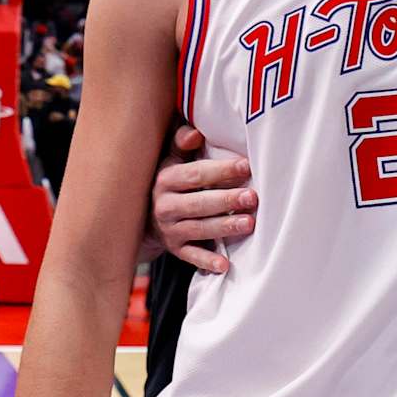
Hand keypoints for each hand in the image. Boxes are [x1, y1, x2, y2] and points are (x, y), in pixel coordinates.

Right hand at [144, 126, 256, 272]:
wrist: (144, 217)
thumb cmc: (171, 182)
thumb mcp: (171, 160)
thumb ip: (182, 143)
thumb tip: (195, 132)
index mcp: (166, 179)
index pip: (195, 174)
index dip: (221, 171)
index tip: (246, 166)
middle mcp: (165, 205)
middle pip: (199, 203)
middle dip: (226, 200)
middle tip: (252, 197)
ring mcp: (170, 229)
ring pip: (199, 229)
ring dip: (224, 227)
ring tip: (249, 223)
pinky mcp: (175, 249)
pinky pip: (192, 256)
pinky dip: (207, 261)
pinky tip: (225, 264)